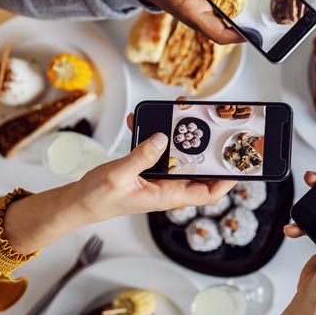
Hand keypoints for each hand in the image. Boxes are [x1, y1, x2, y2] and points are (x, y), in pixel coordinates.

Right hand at [71, 101, 235, 222]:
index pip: (207, 194)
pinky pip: (158, 149)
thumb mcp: (119, 176)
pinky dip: (153, 134)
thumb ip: (141, 157)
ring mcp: (158, 177)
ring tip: (182, 112)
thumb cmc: (98, 199)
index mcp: (167, 196)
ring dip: (182, 135)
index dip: (226, 182)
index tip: (237, 165)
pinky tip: (142, 120)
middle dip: (207, 146)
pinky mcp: (147, 168)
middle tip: (213, 124)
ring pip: (180, 155)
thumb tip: (161, 139)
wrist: (78, 202)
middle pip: (199, 169)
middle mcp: (167, 187)